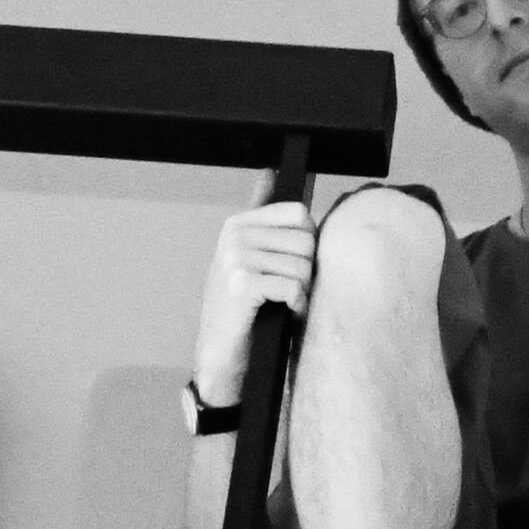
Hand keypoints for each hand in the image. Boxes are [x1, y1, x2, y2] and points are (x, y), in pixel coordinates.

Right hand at [194, 173, 315, 402]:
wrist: (221, 358)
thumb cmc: (243, 312)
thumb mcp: (250, 259)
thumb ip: (263, 221)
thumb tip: (268, 171)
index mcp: (238, 224)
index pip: (300, 214)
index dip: (308, 244)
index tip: (292, 266)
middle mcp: (234, 236)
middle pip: (306, 240)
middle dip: (306, 272)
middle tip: (287, 292)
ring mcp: (236, 259)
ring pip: (303, 266)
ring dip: (302, 292)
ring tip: (283, 305)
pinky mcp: (243, 285)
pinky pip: (293, 287)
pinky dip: (296, 305)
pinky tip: (282, 313)